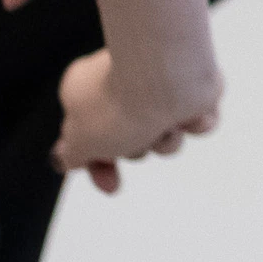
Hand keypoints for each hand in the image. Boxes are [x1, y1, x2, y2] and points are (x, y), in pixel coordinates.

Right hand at [55, 47, 223, 195]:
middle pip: (131, 140)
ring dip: (165, 141)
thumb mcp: (80, 141)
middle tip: (135, 142)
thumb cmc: (120, 103)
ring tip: (163, 125)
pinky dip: (194, 124)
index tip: (111, 185)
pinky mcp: (193, 86)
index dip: (99, 165)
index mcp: (86, 90)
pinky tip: (188, 113)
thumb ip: (71, 154)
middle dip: (137, 150)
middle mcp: (124, 84)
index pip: (90, 136)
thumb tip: (66, 159)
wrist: (169, 76)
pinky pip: (195, 122)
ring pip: (165, 136)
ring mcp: (160, 85)